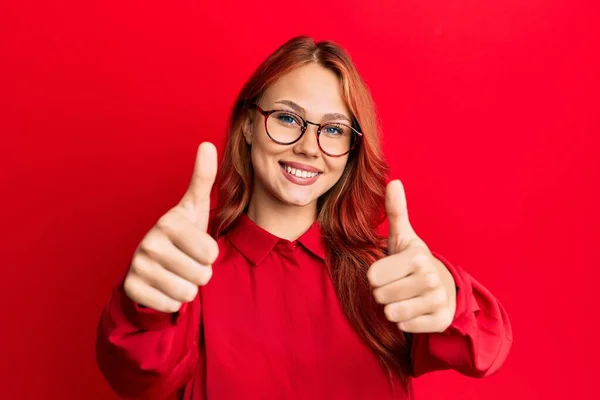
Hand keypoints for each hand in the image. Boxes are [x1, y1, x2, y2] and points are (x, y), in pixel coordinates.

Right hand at [123, 142, 218, 312]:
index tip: (196, 247)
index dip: (210, 255)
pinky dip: (172, 302)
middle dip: (200, 274)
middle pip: (202, 276)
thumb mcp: (194, 208)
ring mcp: (138, 267)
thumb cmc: (181, 235)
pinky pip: (170, 306)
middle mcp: (149, 243)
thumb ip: (202, 178)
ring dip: (187, 289)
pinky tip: (163, 287)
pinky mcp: (131, 289)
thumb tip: (208, 144)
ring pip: (187, 294)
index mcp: (169, 223)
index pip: (210, 253)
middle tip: (186, 263)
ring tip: (176, 274)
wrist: (152, 263)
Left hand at [367, 180, 456, 332]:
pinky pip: (405, 327)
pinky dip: (405, 322)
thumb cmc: (413, 261)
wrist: (444, 287)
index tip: (390, 271)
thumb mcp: (403, 237)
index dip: (375, 276)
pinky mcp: (440, 321)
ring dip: (393, 308)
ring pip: (391, 313)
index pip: (372, 276)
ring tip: (404, 297)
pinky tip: (415, 309)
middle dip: (383, 293)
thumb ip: (396, 212)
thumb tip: (393, 181)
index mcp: (416, 256)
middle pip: (380, 296)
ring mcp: (437, 300)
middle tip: (397, 285)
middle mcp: (429, 277)